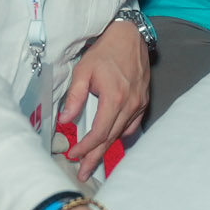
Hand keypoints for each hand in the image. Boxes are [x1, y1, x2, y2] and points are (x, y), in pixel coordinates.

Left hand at [61, 19, 149, 181]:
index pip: (99, 133)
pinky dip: (120, 135)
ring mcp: (139, 103)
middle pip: (110, 139)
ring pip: (121, 134)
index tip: (72, 155)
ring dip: (107, 149)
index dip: (85, 148)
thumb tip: (66, 120)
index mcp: (115, 97)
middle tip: (83, 173)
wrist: (130, 36)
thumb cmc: (105, 51)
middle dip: (95, 158)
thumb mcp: (83, 70)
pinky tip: (111, 140)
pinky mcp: (143, 100)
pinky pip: (132, 125)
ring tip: (93, 162)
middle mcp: (130, 104)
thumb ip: (75, 96)